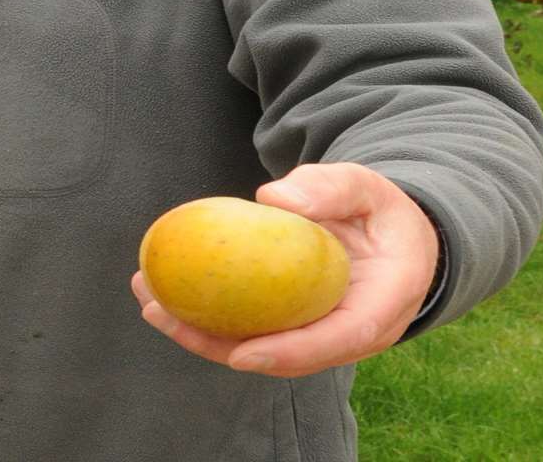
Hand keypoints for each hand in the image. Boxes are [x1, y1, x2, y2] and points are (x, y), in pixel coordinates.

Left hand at [131, 162, 439, 377]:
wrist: (393, 234)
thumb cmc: (379, 208)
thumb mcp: (367, 187)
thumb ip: (330, 188)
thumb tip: (274, 198)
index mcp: (383, 303)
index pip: (339, 338)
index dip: (290, 351)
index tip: (240, 353)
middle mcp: (353, 331)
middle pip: (286, 355)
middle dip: (221, 347)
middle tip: (163, 314)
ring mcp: (323, 332)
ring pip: (261, 347)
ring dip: (202, 334)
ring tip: (150, 304)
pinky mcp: (297, 324)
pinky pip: (254, 328)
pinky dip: (211, 317)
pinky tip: (165, 293)